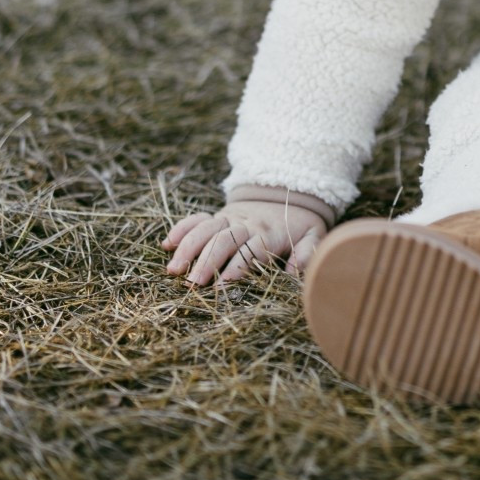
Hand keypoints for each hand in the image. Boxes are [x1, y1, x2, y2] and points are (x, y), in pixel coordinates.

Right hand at [163, 198, 327, 285]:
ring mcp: (229, 218)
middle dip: (206, 262)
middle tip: (192, 283)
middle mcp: (245, 224)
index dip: (236, 267)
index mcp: (267, 232)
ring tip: (173, 270)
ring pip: (205, 230)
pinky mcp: (219, 216)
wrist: (289, 193)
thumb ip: (307, 252)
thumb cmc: (300, 224)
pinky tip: (166, 244)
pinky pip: (197, 219)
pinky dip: (182, 229)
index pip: (250, 250)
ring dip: (188, 248)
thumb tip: (297, 272)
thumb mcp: (313, 235)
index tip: (222, 286)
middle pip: (223, 241)